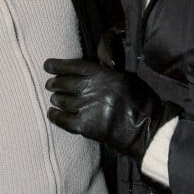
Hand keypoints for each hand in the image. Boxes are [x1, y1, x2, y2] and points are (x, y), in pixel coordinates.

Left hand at [44, 58, 179, 161]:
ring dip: (56, 99)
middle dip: (54, 83)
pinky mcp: (86, 126)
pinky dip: (55, 116)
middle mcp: (92, 89)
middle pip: (64, 83)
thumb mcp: (125, 78)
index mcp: (103, 75)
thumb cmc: (139, 102)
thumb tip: (90, 69)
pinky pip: (63, 119)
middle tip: (50, 85)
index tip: (47, 65)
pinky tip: (52, 113)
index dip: (58, 65)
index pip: (74, 66)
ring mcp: (87, 107)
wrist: (146, 129)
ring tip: (55, 99)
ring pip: (62, 100)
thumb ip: (106, 72)